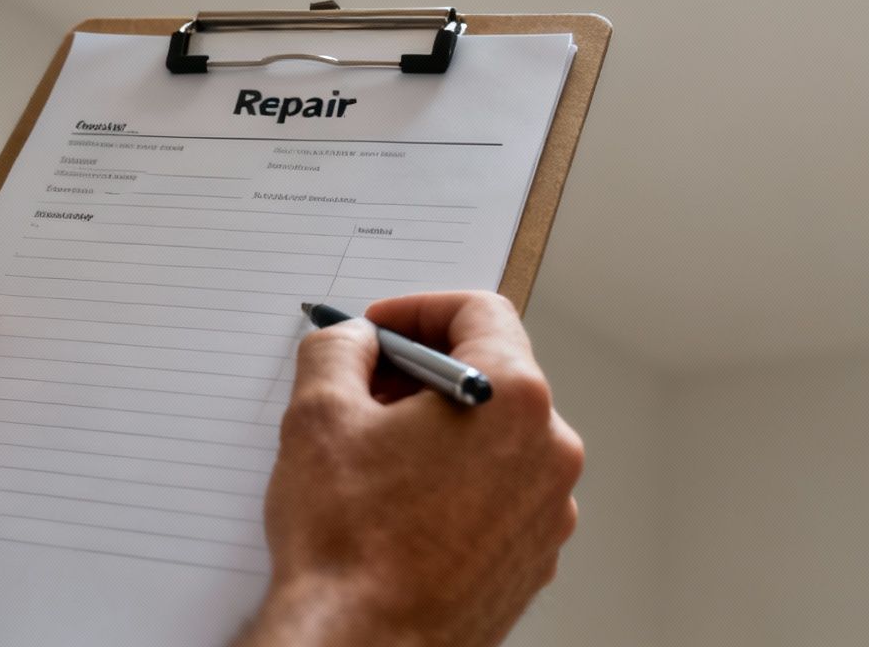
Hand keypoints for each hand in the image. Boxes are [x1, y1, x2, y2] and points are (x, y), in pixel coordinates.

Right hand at [240, 292, 583, 646]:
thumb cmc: (349, 546)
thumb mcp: (319, 415)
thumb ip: (339, 349)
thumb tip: (352, 339)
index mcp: (513, 399)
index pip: (480, 312)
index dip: (417, 310)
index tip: (379, 329)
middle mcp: (549, 451)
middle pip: (493, 374)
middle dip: (423, 373)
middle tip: (365, 388)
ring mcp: (548, 512)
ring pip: (496, 437)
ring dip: (440, 429)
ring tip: (375, 455)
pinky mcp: (532, 559)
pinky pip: (499, 493)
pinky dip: (456, 482)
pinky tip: (399, 504)